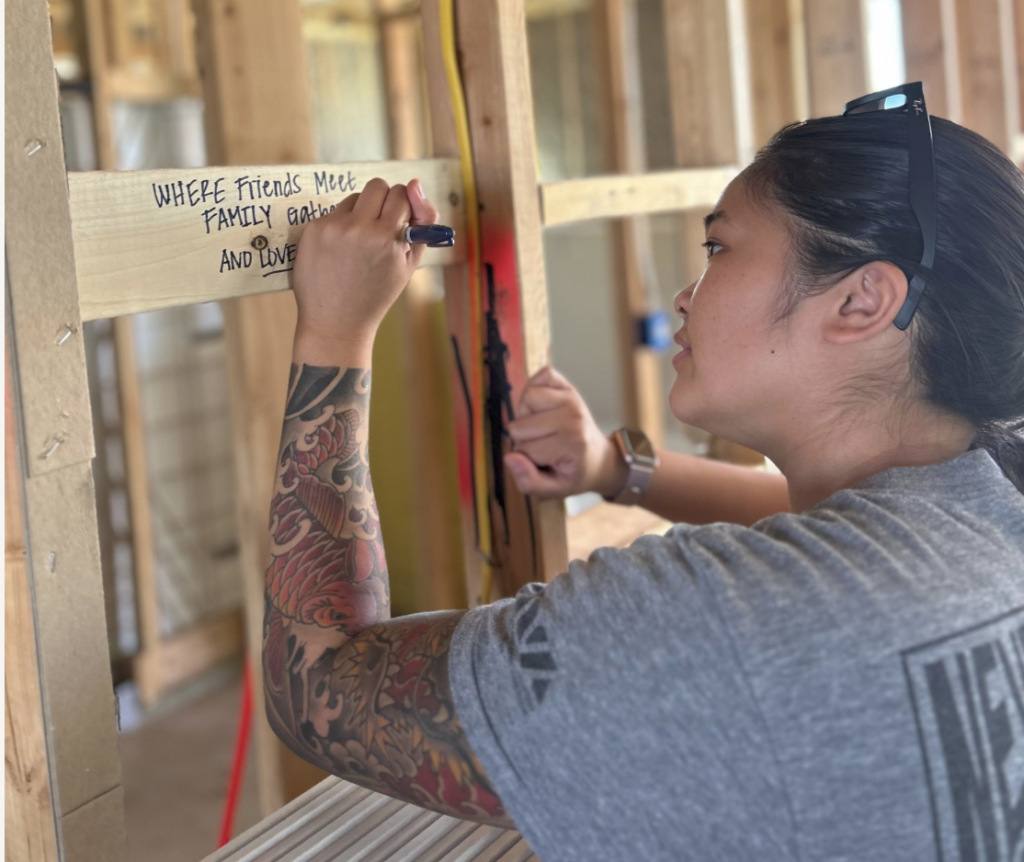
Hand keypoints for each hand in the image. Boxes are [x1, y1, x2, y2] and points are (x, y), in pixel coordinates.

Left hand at [291, 178, 438, 348]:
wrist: (337, 322)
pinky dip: (339, 227)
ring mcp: (334, 228)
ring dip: (360, 213)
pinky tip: (339, 252)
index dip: (403, 205)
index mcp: (388, 238)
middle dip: (382, 199)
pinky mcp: (313, 230)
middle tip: (380, 224)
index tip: (399, 219)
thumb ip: (422, 223)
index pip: (401, 193)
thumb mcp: (409, 264)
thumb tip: (415, 183)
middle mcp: (360, 229)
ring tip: (358, 244)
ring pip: (354, 198)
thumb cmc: (376, 294)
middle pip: (377, 186)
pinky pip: (333, 213)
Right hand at [503, 366, 627, 497]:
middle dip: (524, 439)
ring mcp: (572, 398)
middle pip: (519, 425)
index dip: (527, 460)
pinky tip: (543, 407)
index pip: (523, 450)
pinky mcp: (569, 386)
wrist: (599, 458)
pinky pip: (542, 374)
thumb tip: (510, 457)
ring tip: (542, 426)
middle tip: (544, 445)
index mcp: (571, 443)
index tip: (545, 462)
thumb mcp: (554, 490)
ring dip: (527, 414)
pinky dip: (536, 388)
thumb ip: (529, 482)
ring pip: (525, 398)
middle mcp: (573, 417)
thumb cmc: (574, 473)